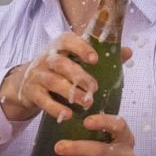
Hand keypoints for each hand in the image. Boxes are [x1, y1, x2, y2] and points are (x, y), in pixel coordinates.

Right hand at [1, 31, 132, 123]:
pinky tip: (68, 115)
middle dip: (79, 75)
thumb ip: (102, 56)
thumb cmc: (60, 69)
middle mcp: (45, 58)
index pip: (67, 40)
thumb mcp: (76, 60)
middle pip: (60, 63)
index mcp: (59, 46)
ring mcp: (36, 75)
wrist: (26, 83)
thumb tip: (129, 51)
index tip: (95, 59)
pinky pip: (42, 99)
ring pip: (52, 81)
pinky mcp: (31, 92)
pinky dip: (55, 108)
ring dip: (70, 92)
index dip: (81, 48)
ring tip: (87, 103)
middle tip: (94, 88)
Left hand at [47, 112, 142, 155]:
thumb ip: (95, 134)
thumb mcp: (109, 144)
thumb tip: (62, 122)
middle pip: (100, 150)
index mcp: (125, 138)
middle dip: (77, 148)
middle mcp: (126, 155)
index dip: (103, 122)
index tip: (85, 122)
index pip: (118, 126)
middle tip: (58, 147)